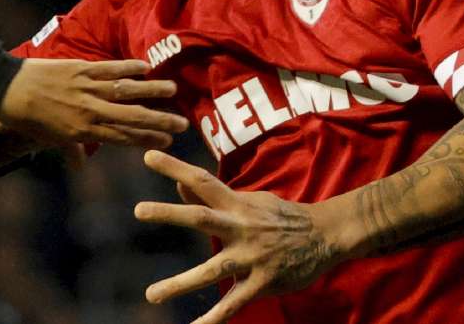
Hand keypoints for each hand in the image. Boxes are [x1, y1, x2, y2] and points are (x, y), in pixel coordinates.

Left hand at [0, 59, 186, 147]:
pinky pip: (110, 68)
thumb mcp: (48, 139)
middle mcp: (89, 111)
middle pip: (131, 117)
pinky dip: (129, 67)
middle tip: (182, 124)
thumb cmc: (26, 117)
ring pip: (126, 91)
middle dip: (158, 121)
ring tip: (173, 91)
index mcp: (82, 132)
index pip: (122, 137)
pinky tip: (145, 68)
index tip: (167, 140)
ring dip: (151, 91)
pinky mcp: (80, 68)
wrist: (6, 89)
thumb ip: (70, 151)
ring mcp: (86, 89)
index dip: (147, 139)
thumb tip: (81, 168)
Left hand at [134, 150, 340, 323]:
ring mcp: (252, 256)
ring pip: (212, 269)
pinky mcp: (263, 281)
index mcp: (237, 204)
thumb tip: (179, 184)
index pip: (202, 181)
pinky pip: (235, 303)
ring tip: (152, 294)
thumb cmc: (279, 216)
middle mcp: (241, 227)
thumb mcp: (248, 199)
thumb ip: (212, 196)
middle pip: (201, 217)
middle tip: (137, 209)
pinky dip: (215, 318)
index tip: (147, 156)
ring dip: (180, 282)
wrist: (326, 234)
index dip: (176, 167)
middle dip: (169, 213)